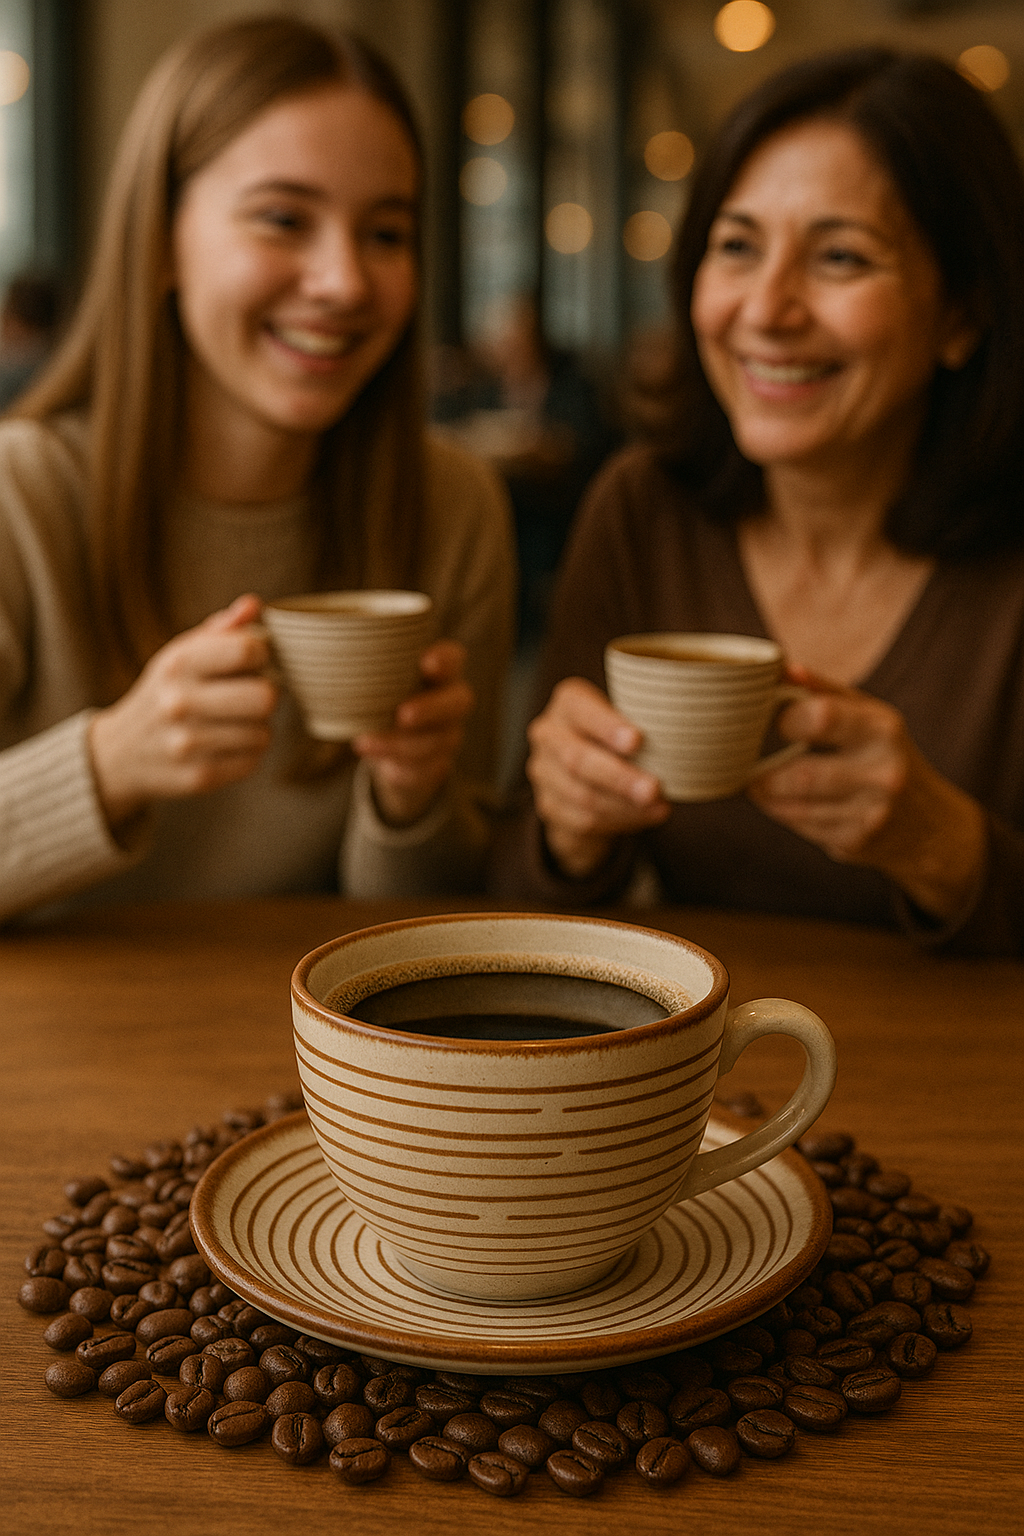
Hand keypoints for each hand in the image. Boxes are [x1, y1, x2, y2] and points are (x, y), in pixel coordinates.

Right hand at [88, 594, 277, 834]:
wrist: (120, 753)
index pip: (248, 650)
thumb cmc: (165, 693)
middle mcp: (179, 703)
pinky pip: (253, 761)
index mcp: (177, 664)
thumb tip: (254, 605)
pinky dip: (248, 752)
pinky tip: (227, 743)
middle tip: (251, 693)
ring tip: (235, 720)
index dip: (263, 654)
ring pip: (264, 732)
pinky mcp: (198, 776)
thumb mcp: (181, 655)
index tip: (253, 660)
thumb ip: (221, 630)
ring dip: (258, 726)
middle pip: (266, 697)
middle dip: (266, 694)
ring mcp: (187, 744)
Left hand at [352, 640, 472, 826]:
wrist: (391, 752)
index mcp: (439, 671)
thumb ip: (352, 662)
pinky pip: (425, 770)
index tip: (425, 661)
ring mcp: (448, 735)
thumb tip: (292, 641)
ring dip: (400, 743)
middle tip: (403, 714)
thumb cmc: (379, 700)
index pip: (453, 658)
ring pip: (437, 741)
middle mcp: (450, 700)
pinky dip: (398, 766)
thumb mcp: (370, 680)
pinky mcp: (436, 766)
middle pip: (458, 701)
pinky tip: (377, 762)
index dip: (445, 660)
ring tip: (363, 743)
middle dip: (431, 708)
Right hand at [526, 677, 670, 877]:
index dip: (606, 725)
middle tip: (654, 788)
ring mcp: (543, 772)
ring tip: (659, 807)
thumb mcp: (633, 720)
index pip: (579, 708)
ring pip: (581, 795)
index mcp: (568, 704)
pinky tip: (645, 818)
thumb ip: (657, 723)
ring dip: (623, 806)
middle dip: (619, 777)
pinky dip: (618, 822)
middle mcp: (548, 734)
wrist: (587, 775)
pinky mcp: (549, 806)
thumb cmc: (622, 739)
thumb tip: (712, 740)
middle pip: (578, 758)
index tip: (637, 740)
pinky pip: (583, 821)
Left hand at [747, 666, 985, 919]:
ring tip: (758, 784)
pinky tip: (784, 803)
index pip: (820, 718)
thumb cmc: (884, 754)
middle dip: (764, 773)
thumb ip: (824, 690)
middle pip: (803, 775)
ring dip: (767, 796)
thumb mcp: (868, 716)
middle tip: (747, 765)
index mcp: (882, 730)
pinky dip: (784, 813)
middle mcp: (884, 773)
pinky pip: (802, 827)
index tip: (773, 724)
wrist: (929, 824)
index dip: (785, 719)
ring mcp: (872, 813)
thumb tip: (781, 668)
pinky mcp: (857, 843)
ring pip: (795, 806)